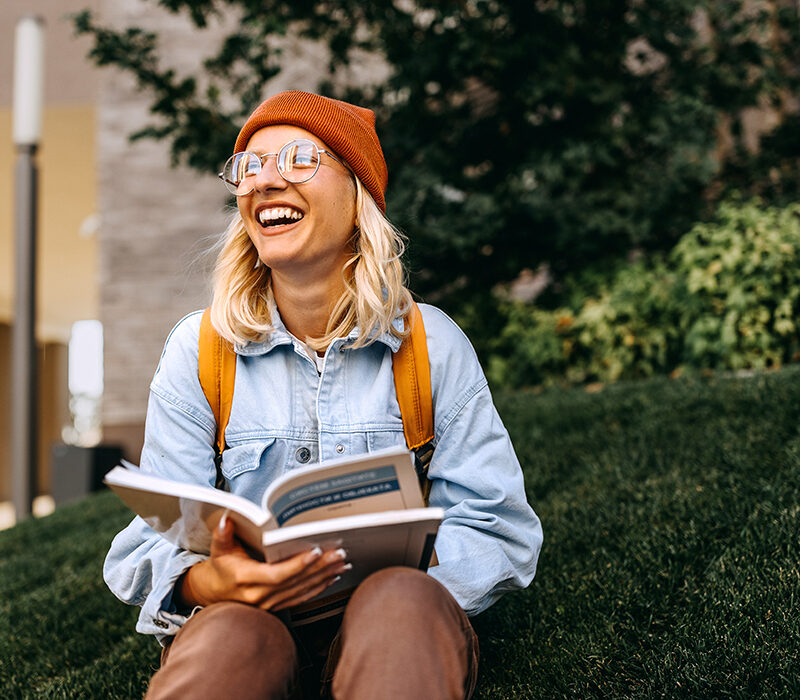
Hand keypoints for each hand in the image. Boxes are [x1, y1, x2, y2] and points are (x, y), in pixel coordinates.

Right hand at [177, 515, 349, 610]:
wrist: (214, 594)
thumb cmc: (220, 567)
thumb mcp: (218, 549)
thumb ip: (222, 534)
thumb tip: (226, 519)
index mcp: (245, 579)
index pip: (276, 574)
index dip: (296, 565)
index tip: (315, 552)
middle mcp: (259, 595)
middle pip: (295, 582)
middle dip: (319, 567)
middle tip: (339, 553)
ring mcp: (269, 604)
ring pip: (302, 590)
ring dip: (324, 576)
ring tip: (342, 563)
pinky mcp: (277, 607)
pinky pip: (301, 598)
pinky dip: (319, 587)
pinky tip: (333, 577)